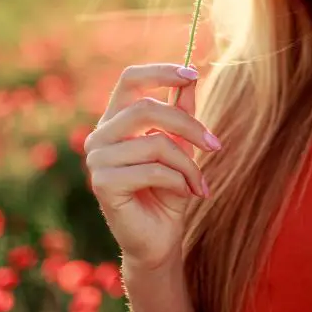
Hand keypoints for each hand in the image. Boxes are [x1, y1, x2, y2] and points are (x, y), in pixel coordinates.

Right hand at [84, 64, 220, 270]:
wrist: (159, 239)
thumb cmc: (169, 190)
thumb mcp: (181, 146)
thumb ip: (181, 111)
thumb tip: (191, 75)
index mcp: (115, 120)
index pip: (130, 79)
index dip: (161, 72)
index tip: (193, 74)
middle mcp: (99, 136)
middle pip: (146, 108)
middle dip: (188, 125)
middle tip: (215, 145)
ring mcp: (97, 160)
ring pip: (155, 143)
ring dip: (187, 164)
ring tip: (199, 184)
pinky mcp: (103, 183)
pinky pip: (152, 170)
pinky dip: (178, 181)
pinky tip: (184, 193)